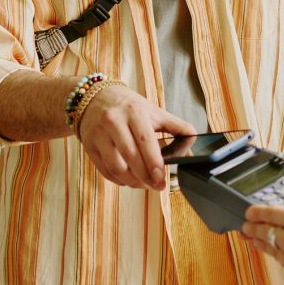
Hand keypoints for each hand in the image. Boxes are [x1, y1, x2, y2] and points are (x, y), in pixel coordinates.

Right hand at [78, 83, 195, 190]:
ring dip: (132, 181)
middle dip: (146, 177)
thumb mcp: (152, 110)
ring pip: (116, 167)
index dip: (154, 164)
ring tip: (144, 184)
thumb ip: (175, 125)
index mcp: (134, 112)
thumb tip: (194, 137)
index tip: (162, 179)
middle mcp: (114, 122)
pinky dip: (119, 180)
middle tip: (157, 186)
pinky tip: (129, 179)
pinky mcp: (89, 146)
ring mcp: (99, 135)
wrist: (95, 98)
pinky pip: (105, 170)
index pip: (145, 141)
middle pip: (131, 157)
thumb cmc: (128, 106)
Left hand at [243, 205, 283, 284]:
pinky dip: (280, 259)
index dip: (256, 212)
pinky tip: (278, 257)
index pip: (269, 212)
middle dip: (252, 229)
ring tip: (254, 241)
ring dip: (260, 244)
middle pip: (264, 231)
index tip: (249, 212)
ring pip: (270, 249)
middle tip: (245, 227)